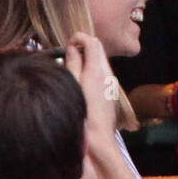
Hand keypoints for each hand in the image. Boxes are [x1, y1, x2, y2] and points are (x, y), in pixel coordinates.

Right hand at [64, 32, 119, 152]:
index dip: (79, 38)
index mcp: (97, 71)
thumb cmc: (81, 115)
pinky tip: (80, 82)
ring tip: (71, 69)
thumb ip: (73, 65)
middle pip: (98, 49)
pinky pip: (101, 74)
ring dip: (86, 59)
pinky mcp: (110, 92)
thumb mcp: (72, 86)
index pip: (92, 41)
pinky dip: (91, 70)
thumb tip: (72, 48)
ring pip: (100, 61)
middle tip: (67, 55)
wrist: (98, 140)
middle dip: (82, 47)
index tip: (67, 44)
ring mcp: (111, 83)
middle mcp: (107, 74)